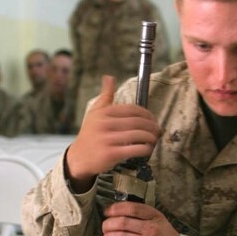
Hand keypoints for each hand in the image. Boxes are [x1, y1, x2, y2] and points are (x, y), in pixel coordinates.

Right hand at [66, 75, 160, 191]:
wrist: (79, 158)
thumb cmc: (90, 135)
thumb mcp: (94, 113)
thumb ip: (105, 96)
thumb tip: (109, 77)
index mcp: (104, 113)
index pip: (132, 109)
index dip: (147, 114)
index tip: (153, 119)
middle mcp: (105, 124)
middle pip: (138, 122)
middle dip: (152, 126)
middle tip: (158, 130)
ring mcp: (108, 139)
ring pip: (138, 135)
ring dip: (151, 137)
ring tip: (155, 139)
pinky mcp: (111, 154)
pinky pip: (135, 149)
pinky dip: (146, 149)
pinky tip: (148, 149)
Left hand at [102, 201, 179, 235]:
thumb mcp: (160, 221)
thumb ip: (143, 215)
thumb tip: (120, 212)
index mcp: (155, 217)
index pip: (131, 208)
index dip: (115, 208)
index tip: (108, 211)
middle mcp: (151, 229)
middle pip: (122, 222)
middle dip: (108, 224)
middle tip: (105, 226)